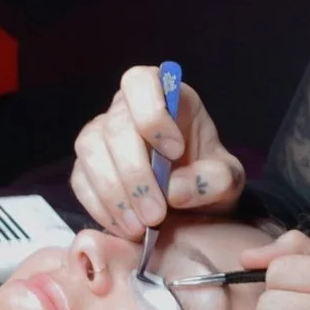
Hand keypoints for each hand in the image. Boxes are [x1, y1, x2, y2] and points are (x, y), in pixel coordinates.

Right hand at [70, 65, 243, 238]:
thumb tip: (174, 190)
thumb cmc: (207, 180)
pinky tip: (125, 227)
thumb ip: (214, 180)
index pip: (141, 81)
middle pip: (115, 127)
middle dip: (136, 174)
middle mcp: (125, 109)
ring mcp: (100, 136)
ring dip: (115, 194)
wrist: (191, 208)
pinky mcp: (85, 167)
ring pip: (92, 152)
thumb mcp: (228, 181)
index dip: (152, 113)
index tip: (176, 151)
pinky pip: (81, 180)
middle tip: (157, 214)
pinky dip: (101, 207)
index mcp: (164, 96)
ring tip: (141, 227)